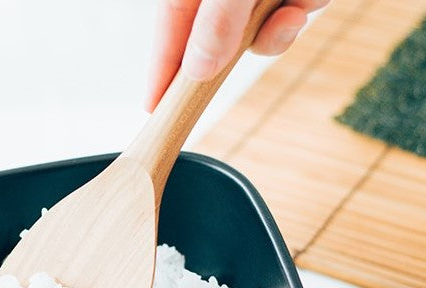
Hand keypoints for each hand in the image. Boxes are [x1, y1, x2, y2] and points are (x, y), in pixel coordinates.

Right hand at [146, 0, 329, 111]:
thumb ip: (217, 20)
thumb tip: (199, 70)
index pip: (169, 29)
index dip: (161, 70)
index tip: (154, 107)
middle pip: (214, 37)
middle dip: (235, 51)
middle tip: (239, 63)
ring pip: (259, 29)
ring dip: (279, 28)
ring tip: (291, 5)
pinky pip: (293, 8)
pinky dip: (304, 4)